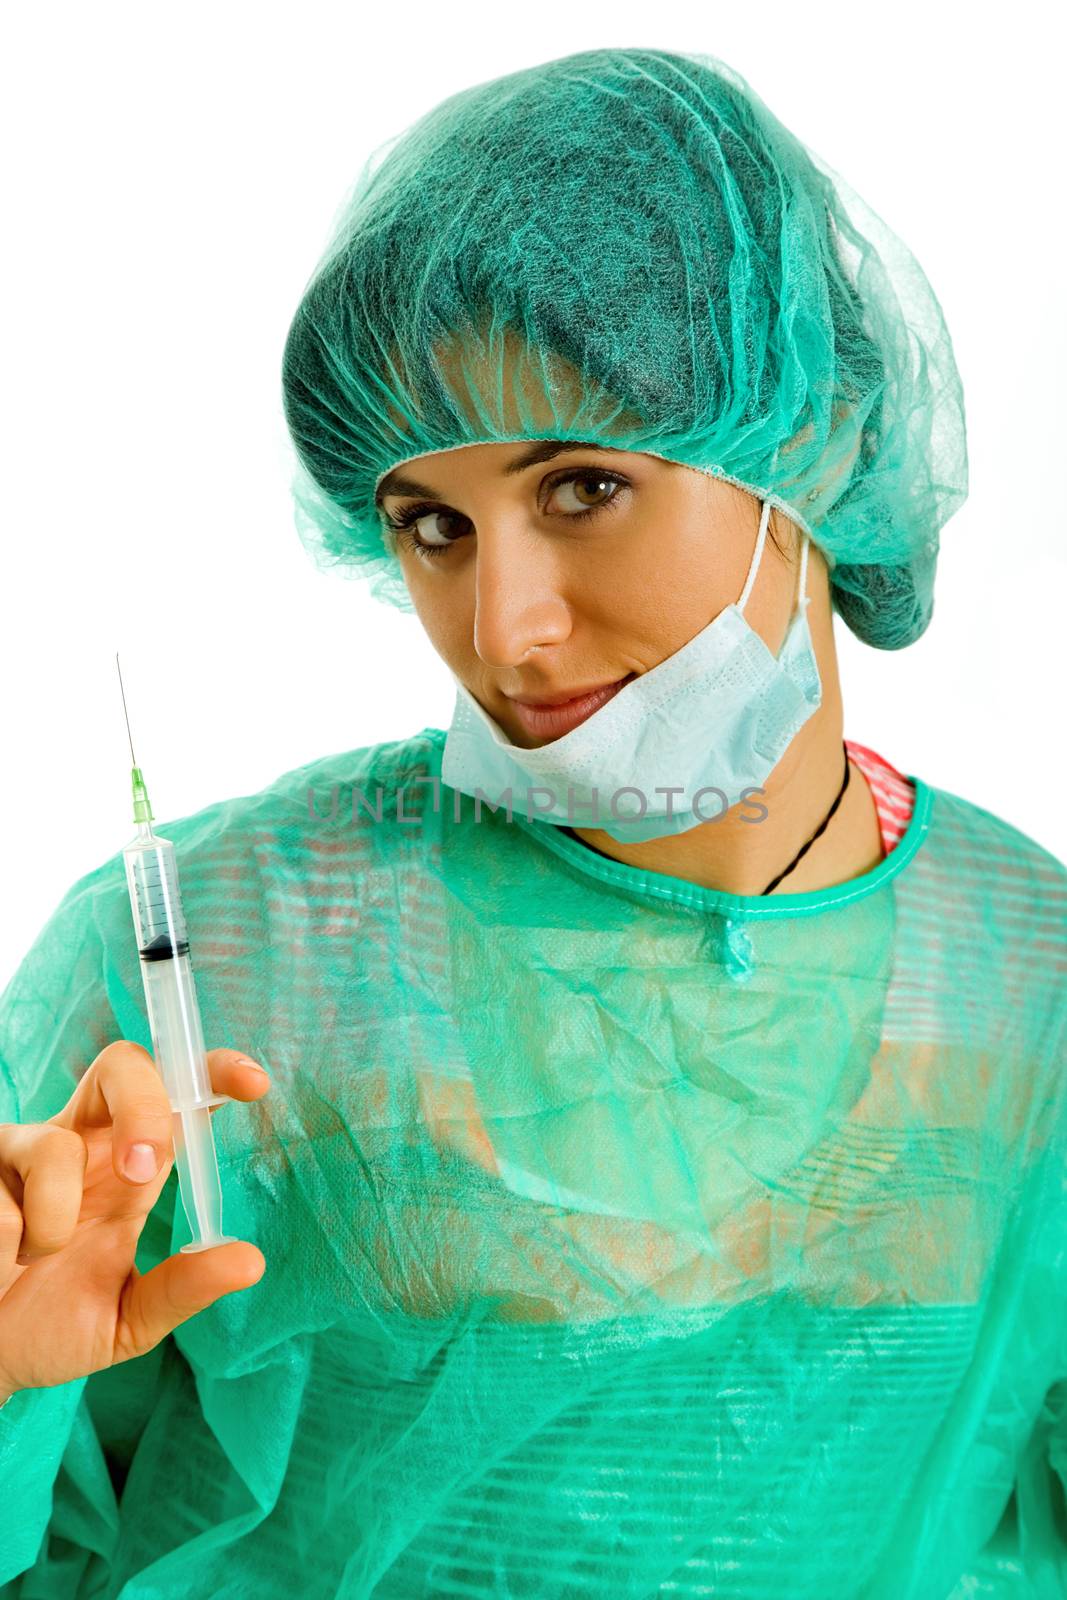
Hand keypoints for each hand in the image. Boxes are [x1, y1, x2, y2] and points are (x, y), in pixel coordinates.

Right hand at [0, 1040, 268, 1400]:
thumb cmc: (52, 1328)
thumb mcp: (128, 1319)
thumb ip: (181, 1288)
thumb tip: (249, 1263)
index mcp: (126, 1168)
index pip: (176, 1097)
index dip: (213, 1074)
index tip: (254, 1084)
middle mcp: (79, 1144)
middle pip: (122, 1066)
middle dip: (144, 1107)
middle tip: (142, 1171)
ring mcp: (19, 1153)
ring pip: (54, 1144)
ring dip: (53, 1218)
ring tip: (34, 1260)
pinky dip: (5, 1241)